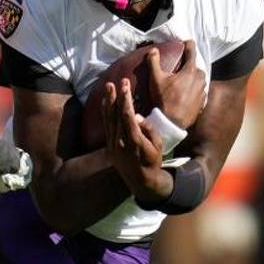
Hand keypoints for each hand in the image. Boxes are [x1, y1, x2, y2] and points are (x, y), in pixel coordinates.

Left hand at [103, 79, 171, 204]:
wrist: (141, 181)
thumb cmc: (153, 161)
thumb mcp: (158, 146)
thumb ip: (149, 129)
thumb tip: (137, 116)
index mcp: (134, 141)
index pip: (127, 116)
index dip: (125, 99)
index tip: (125, 85)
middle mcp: (120, 142)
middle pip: (115, 115)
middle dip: (115, 97)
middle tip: (114, 82)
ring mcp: (112, 144)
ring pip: (108, 119)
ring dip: (107, 102)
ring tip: (107, 87)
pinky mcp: (108, 146)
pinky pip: (106, 125)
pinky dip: (105, 112)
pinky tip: (105, 102)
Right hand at [147, 39, 205, 127]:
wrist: (171, 123)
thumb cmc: (164, 100)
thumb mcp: (155, 80)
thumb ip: (154, 62)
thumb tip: (154, 50)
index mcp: (190, 71)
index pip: (192, 52)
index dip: (189, 44)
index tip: (186, 41)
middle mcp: (200, 79)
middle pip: (196, 67)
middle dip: (189, 65)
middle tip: (180, 67)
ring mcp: (202, 91)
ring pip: (199, 79)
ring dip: (192, 78)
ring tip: (182, 81)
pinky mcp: (202, 102)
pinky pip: (199, 91)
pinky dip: (193, 90)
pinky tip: (185, 94)